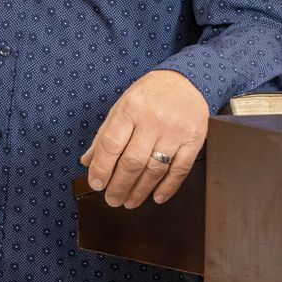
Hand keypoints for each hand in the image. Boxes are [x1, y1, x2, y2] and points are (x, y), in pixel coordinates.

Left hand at [80, 69, 208, 208]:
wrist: (187, 80)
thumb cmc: (150, 94)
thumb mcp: (122, 106)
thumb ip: (104, 135)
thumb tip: (87, 162)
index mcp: (130, 109)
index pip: (111, 145)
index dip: (101, 168)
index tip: (96, 184)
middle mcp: (152, 120)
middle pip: (132, 162)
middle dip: (119, 186)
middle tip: (112, 200)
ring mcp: (175, 131)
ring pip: (155, 170)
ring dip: (140, 191)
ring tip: (129, 201)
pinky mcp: (194, 140)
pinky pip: (180, 169)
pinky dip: (168, 188)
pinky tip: (157, 197)